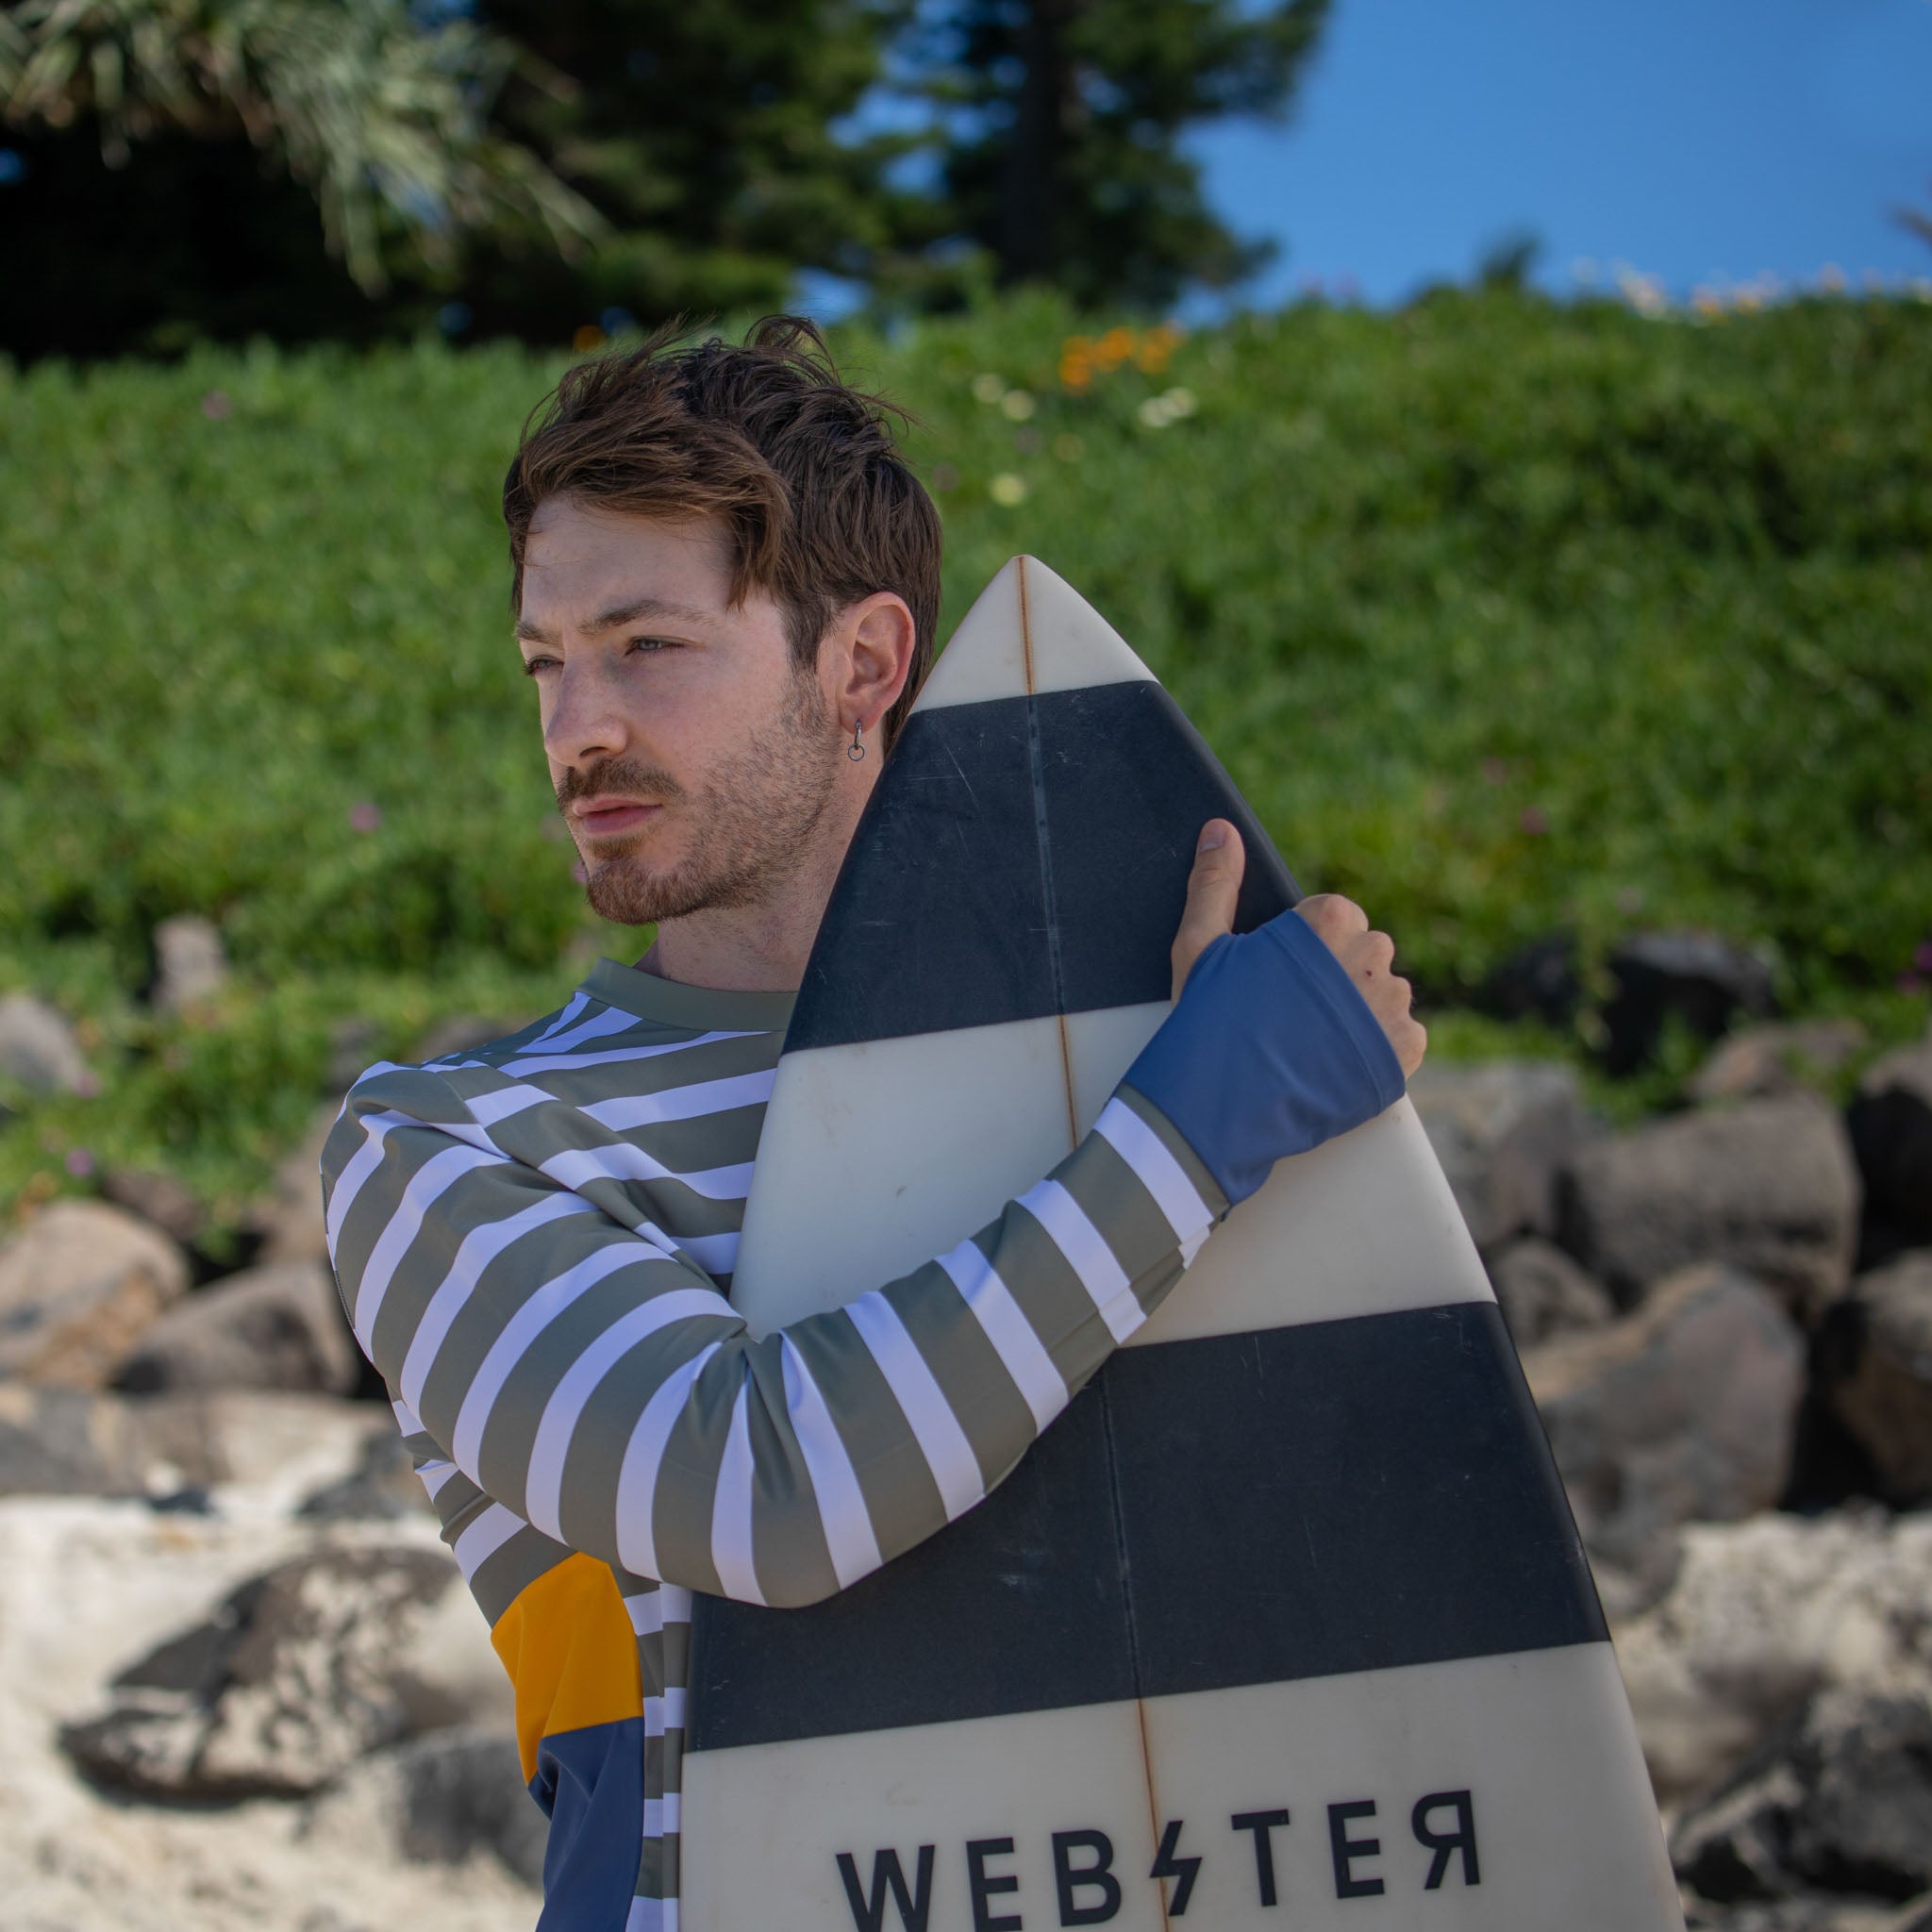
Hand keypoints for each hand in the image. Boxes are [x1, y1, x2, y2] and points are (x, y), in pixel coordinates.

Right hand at [1170, 819, 1426, 1077]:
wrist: (1224, 1108)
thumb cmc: (1209, 1022)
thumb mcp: (1202, 946)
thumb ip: (1216, 882)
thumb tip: (1221, 829)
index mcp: (1330, 920)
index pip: (1333, 919)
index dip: (1302, 951)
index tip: (1278, 982)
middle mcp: (1373, 955)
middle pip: (1362, 956)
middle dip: (1336, 979)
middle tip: (1292, 1016)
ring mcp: (1393, 1005)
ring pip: (1383, 996)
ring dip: (1359, 1013)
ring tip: (1312, 1045)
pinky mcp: (1405, 1052)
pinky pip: (1403, 1038)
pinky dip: (1377, 1050)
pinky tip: (1335, 1063)